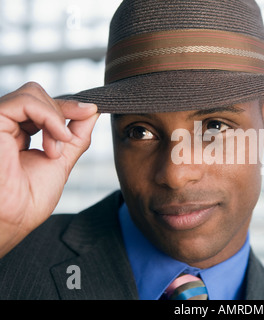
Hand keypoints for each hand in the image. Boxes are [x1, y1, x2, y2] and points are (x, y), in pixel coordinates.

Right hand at [0, 82, 98, 257]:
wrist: (12, 219)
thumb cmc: (28, 201)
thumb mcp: (60, 162)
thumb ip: (74, 137)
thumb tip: (91, 113)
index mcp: (18, 135)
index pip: (43, 106)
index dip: (68, 107)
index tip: (91, 111)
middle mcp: (6, 126)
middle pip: (39, 95)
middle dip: (63, 114)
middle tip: (64, 143)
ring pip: (33, 93)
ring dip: (55, 120)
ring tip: (55, 150)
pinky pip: (26, 101)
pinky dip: (49, 116)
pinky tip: (56, 139)